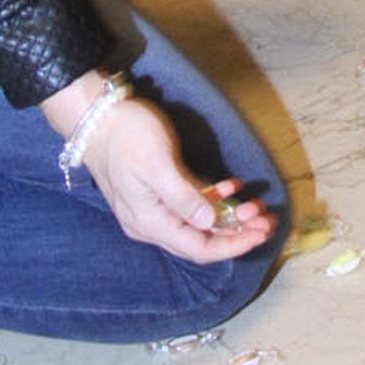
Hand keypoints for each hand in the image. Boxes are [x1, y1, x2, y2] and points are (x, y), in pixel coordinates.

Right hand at [44, 79, 274, 263]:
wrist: (96, 116)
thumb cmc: (127, 136)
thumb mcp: (157, 163)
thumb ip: (183, 197)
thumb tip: (210, 223)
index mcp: (150, 222)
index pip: (199, 247)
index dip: (233, 245)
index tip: (262, 234)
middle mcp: (151, 223)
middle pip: (201, 239)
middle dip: (237, 232)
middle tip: (268, 219)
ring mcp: (152, 208)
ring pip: (198, 222)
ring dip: (229, 215)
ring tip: (257, 204)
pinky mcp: (156, 191)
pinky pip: (189, 205)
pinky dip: (212, 198)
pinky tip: (232, 186)